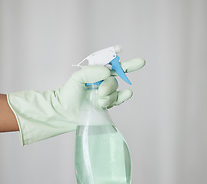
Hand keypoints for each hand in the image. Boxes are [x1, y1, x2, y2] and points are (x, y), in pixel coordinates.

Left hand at [7, 58, 145, 144]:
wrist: (66, 112)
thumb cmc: (69, 94)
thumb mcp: (77, 78)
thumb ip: (92, 72)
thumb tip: (108, 72)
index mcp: (94, 71)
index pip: (107, 60)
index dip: (114, 53)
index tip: (121, 48)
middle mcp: (101, 80)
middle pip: (117, 72)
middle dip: (129, 66)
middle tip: (141, 62)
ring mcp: (105, 91)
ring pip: (115, 87)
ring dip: (109, 91)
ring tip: (99, 96)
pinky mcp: (107, 103)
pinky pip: (118, 98)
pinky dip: (122, 96)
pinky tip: (128, 93)